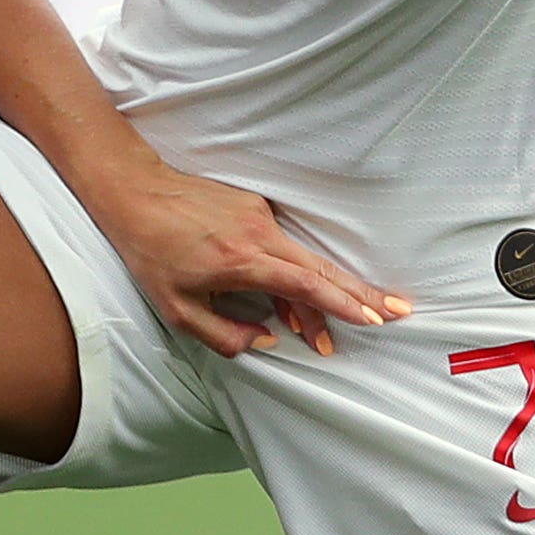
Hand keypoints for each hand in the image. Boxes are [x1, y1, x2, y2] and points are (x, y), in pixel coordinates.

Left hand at [89, 159, 407, 359]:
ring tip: (362, 316)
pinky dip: (298, 272)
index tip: (372, 320)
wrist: (135, 192)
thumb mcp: (177, 309)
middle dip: (363, 294)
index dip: (341, 305)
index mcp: (241, 261)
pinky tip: (301, 300)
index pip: (305, 285)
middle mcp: (259, 234)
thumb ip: (223, 335)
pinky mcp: (256, 206)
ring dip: (332, 289)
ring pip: (307, 258)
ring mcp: (260, 216)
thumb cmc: (150, 253)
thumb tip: (266, 342)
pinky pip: (286, 246)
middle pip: (322, 268)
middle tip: (400, 311)